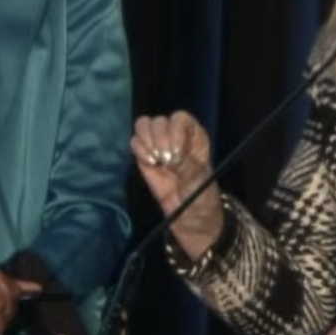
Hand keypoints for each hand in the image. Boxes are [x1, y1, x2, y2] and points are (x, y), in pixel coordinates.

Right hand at [130, 112, 223, 258]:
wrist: (189, 217)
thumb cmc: (200, 195)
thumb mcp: (198, 180)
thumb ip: (186, 165)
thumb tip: (171, 155)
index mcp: (194, 136)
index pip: (180, 118)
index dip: (175, 130)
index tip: (176, 150)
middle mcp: (175, 135)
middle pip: (159, 121)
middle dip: (159, 138)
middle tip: (165, 160)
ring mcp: (158, 145)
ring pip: (144, 126)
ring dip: (146, 141)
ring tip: (155, 160)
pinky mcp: (144, 156)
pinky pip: (135, 142)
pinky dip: (139, 150)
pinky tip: (149, 164)